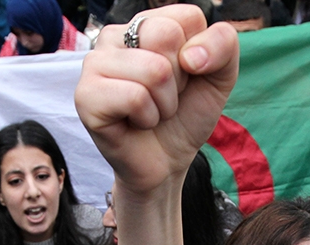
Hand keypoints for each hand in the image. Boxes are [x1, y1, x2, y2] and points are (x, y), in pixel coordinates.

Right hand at [75, 5, 238, 196]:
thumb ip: (223, 43)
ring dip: (164, 103)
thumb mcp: (219, 76)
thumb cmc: (186, 115)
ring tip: (151, 111)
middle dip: (179, 79)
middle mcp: (115, 36)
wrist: (167, 163)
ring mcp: (95, 63)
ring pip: (154, 69)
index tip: (185, 77)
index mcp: (145, 23)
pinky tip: (135, 123)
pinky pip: (135, 98)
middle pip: (166, 35)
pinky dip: (147, 118)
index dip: (199, 55)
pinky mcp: (86, 95)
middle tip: (164, 96)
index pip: (188, 16)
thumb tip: (190, 56)